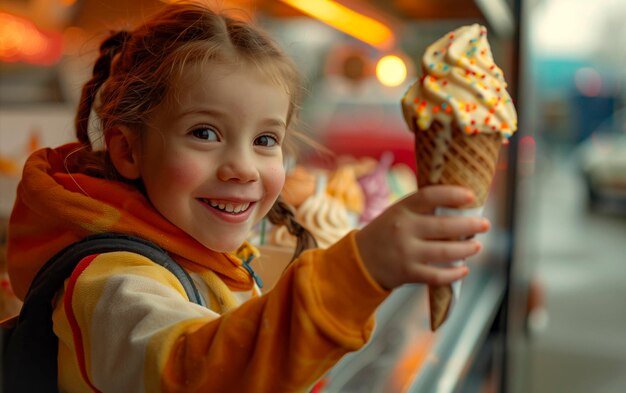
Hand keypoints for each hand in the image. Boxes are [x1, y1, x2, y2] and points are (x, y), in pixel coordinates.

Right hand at [355, 185, 489, 289]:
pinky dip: (454, 273)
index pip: (430, 196)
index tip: (471, 196)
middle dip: (470, 225)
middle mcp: (404, 229)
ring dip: (466, 249)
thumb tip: (461, 208)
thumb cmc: (386, 233)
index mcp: (401, 209)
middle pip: (444, 226)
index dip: (453, 194)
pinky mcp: (408, 273)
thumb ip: (422, 210)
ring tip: (476, 246)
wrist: (360, 260)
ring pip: (445, 251)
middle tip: (484, 224)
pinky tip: (463, 270)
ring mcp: (406, 252)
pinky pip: (437, 275)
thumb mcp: (397, 213)